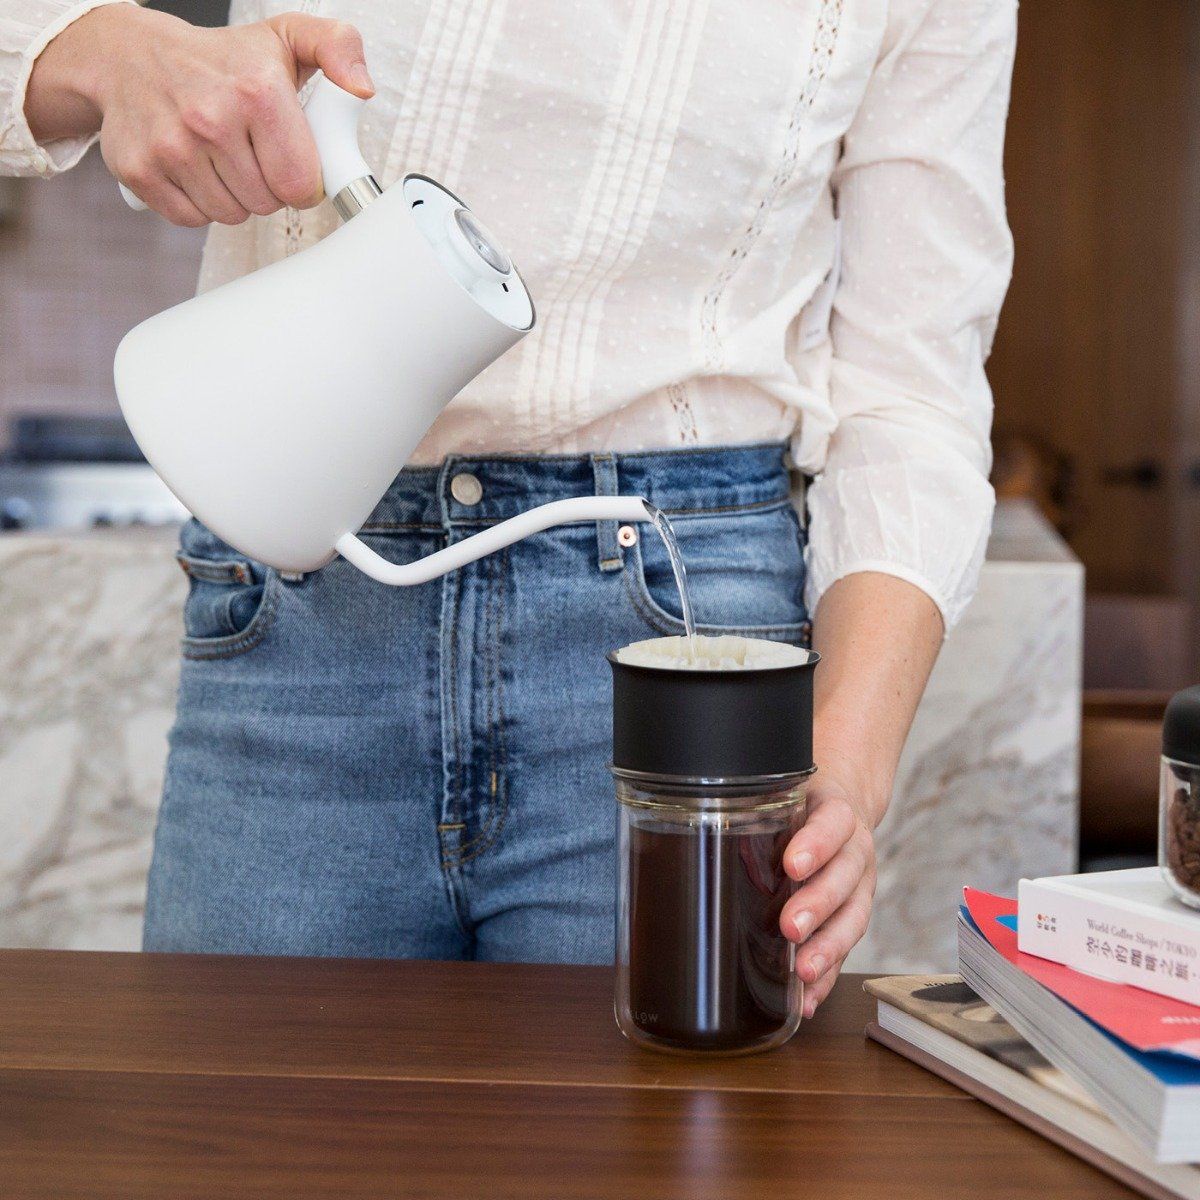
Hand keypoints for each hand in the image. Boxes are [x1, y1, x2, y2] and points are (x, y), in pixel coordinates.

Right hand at [25, 5, 373, 225]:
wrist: (129, 54)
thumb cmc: (218, 58)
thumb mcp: (285, 38)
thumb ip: (337, 47)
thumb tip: (361, 87)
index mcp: (257, 92)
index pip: (302, 185)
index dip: (302, 180)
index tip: (290, 160)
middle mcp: (212, 119)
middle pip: (267, 204)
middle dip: (267, 186)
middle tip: (251, 153)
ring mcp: (172, 146)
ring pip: (231, 215)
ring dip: (233, 196)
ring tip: (222, 158)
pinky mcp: (140, 169)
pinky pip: (192, 219)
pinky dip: (197, 202)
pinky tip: (194, 168)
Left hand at [779, 767, 878, 1018]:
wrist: (842, 809)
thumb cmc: (804, 805)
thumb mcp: (786, 792)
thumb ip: (758, 803)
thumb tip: (701, 816)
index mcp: (838, 814)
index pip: (833, 823)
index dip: (817, 844)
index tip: (792, 864)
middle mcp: (856, 851)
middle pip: (845, 877)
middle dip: (818, 904)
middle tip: (791, 926)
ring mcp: (859, 887)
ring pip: (853, 917)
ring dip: (829, 947)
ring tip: (804, 971)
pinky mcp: (853, 917)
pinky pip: (845, 949)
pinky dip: (828, 975)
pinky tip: (807, 997)